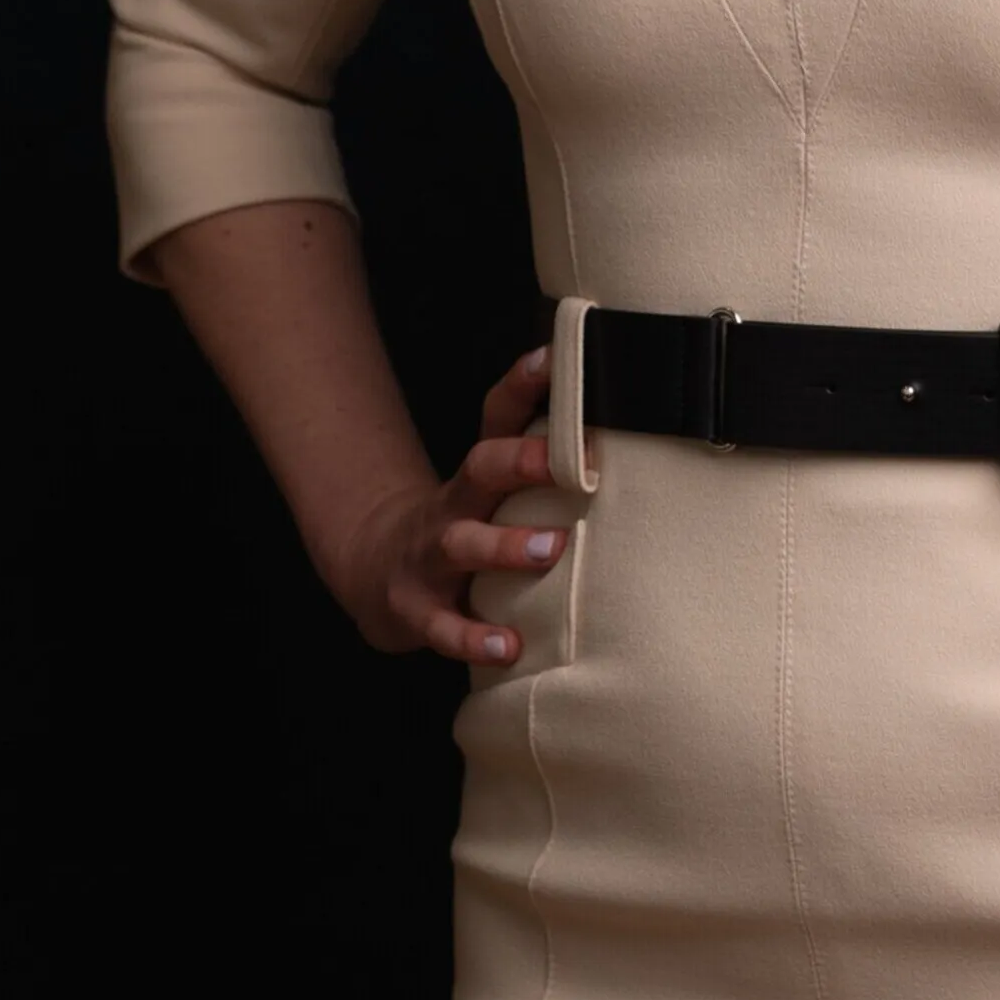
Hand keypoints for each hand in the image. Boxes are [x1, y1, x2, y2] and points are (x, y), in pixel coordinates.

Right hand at [330, 346, 563, 666]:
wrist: (376, 574)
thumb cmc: (464, 526)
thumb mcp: (492, 490)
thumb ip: (543, 462)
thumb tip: (623, 415)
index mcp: (478, 473)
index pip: (498, 415)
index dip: (525, 382)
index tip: (559, 353)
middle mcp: (453, 505)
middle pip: (480, 470)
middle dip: (521, 461)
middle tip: (571, 463)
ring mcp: (429, 557)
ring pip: (462, 544)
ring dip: (506, 546)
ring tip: (552, 548)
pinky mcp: (416, 609)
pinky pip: (445, 626)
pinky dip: (475, 638)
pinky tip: (508, 647)